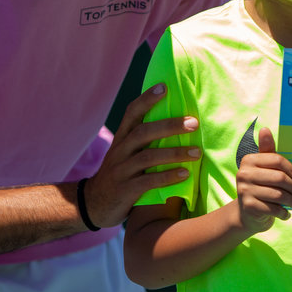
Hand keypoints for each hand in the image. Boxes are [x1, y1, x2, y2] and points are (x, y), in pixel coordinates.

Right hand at [83, 83, 201, 227]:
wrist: (94, 205)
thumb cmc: (121, 175)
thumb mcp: (127, 154)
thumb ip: (144, 141)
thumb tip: (178, 123)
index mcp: (122, 139)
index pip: (132, 113)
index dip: (146, 99)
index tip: (165, 87)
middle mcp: (120, 151)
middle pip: (143, 132)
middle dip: (169, 125)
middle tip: (194, 123)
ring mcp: (121, 171)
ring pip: (148, 157)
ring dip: (175, 153)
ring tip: (197, 152)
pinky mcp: (124, 190)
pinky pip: (148, 181)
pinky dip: (168, 177)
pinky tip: (185, 174)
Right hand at [234, 126, 291, 233]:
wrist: (247, 213)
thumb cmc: (261, 186)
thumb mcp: (265, 169)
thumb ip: (268, 151)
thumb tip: (265, 129)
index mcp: (249, 160)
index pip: (276, 160)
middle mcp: (244, 173)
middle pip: (279, 178)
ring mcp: (244, 190)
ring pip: (278, 195)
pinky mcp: (248, 206)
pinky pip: (273, 209)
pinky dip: (283, 212)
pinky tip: (288, 214)